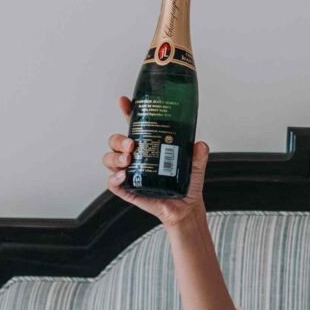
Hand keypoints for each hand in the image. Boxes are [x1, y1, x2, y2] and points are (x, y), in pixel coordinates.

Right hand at [102, 96, 209, 228]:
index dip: (127, 112)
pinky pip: (113, 183)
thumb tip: (200, 144)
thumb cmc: (187, 184)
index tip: (124, 101)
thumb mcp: (195, 166)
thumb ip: (198, 156)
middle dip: (119, 140)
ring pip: (110, 159)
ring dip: (115, 157)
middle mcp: (135, 157)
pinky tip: (122, 176)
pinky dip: (114, 179)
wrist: (185, 208)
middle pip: (115, 141)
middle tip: (132, 144)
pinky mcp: (128, 190)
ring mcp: (129, 173)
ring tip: (128, 160)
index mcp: (148, 145)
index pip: (134, 125)